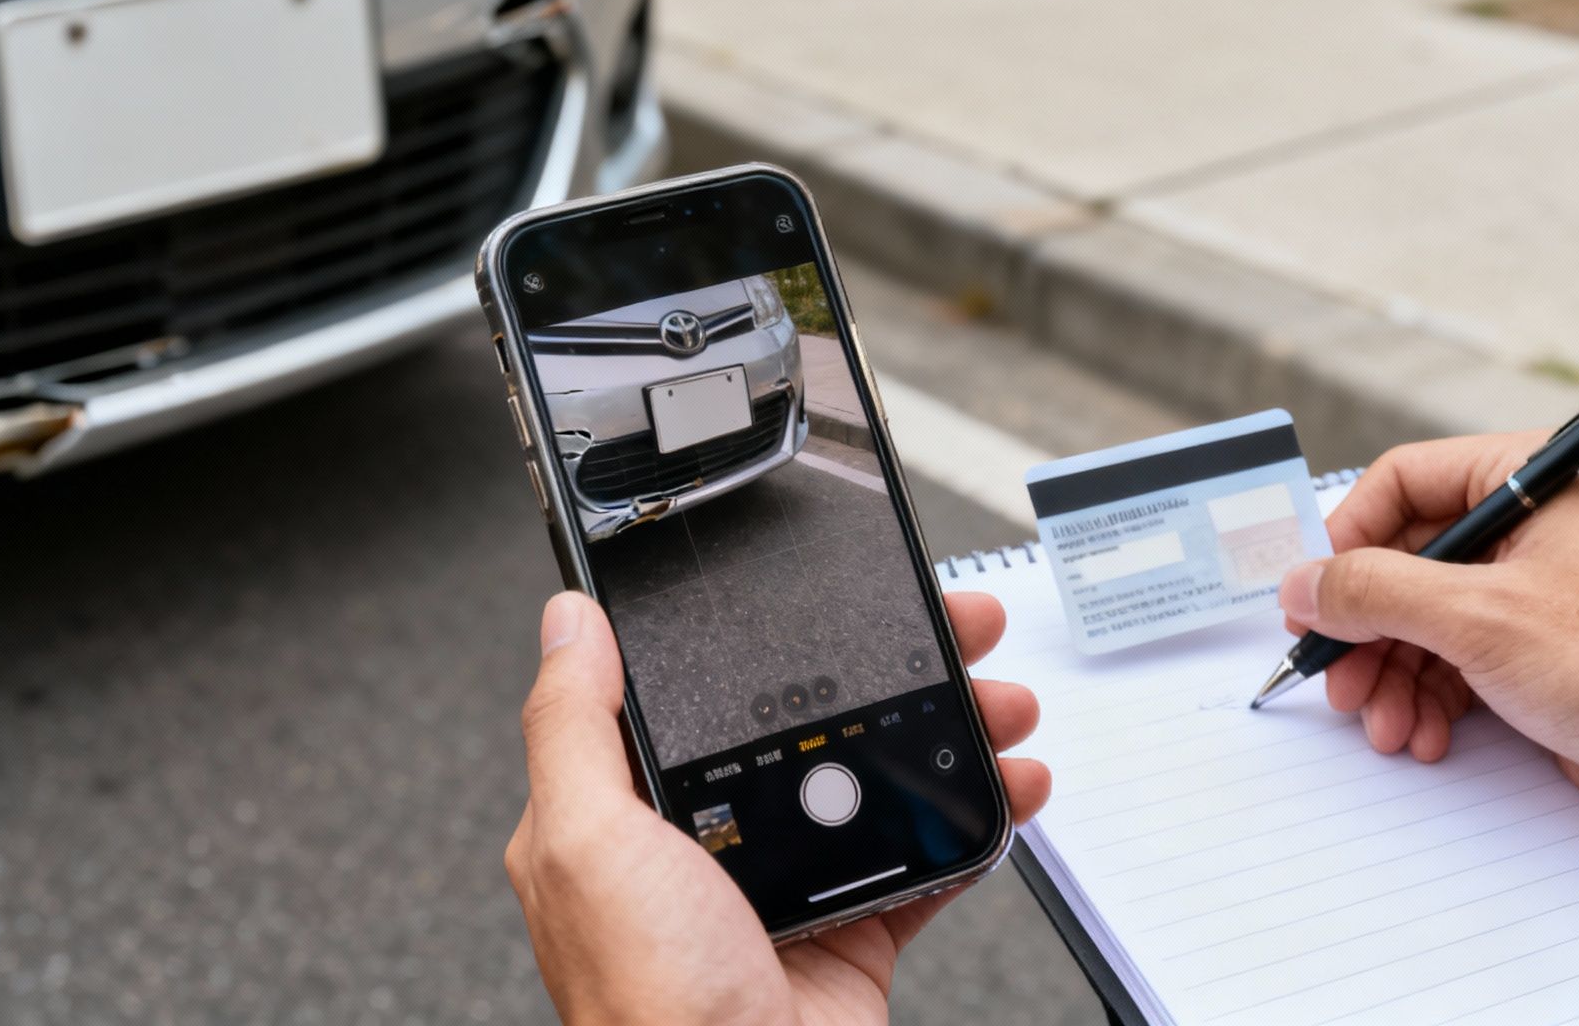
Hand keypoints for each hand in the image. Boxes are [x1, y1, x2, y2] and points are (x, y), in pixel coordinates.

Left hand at [504, 591, 1049, 1024]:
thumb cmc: (646, 1006)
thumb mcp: (586, 843)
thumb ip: (574, 726)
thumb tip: (568, 624)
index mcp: (626, 816)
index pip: (700, 693)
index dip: (768, 638)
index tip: (826, 594)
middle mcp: (707, 847)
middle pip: (809, 723)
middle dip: (892, 670)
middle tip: (956, 631)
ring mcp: (786, 889)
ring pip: (877, 780)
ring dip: (949, 730)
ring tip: (1001, 702)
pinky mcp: (851, 935)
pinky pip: (923, 860)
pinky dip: (975, 820)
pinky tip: (1010, 784)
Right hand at [1277, 432, 1578, 864]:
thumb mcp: (1480, 619)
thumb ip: (1374, 591)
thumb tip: (1298, 583)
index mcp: (1536, 480)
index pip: (1402, 482)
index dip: (1346, 539)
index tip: (1313, 596)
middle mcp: (1536, 526)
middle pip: (1406, 560)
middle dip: (1366, 628)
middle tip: (1337, 679)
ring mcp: (1540, 591)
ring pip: (1426, 619)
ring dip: (1392, 675)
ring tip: (1385, 726)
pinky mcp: (1543, 652)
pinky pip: (1458, 661)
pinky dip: (1430, 698)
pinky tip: (1424, 735)